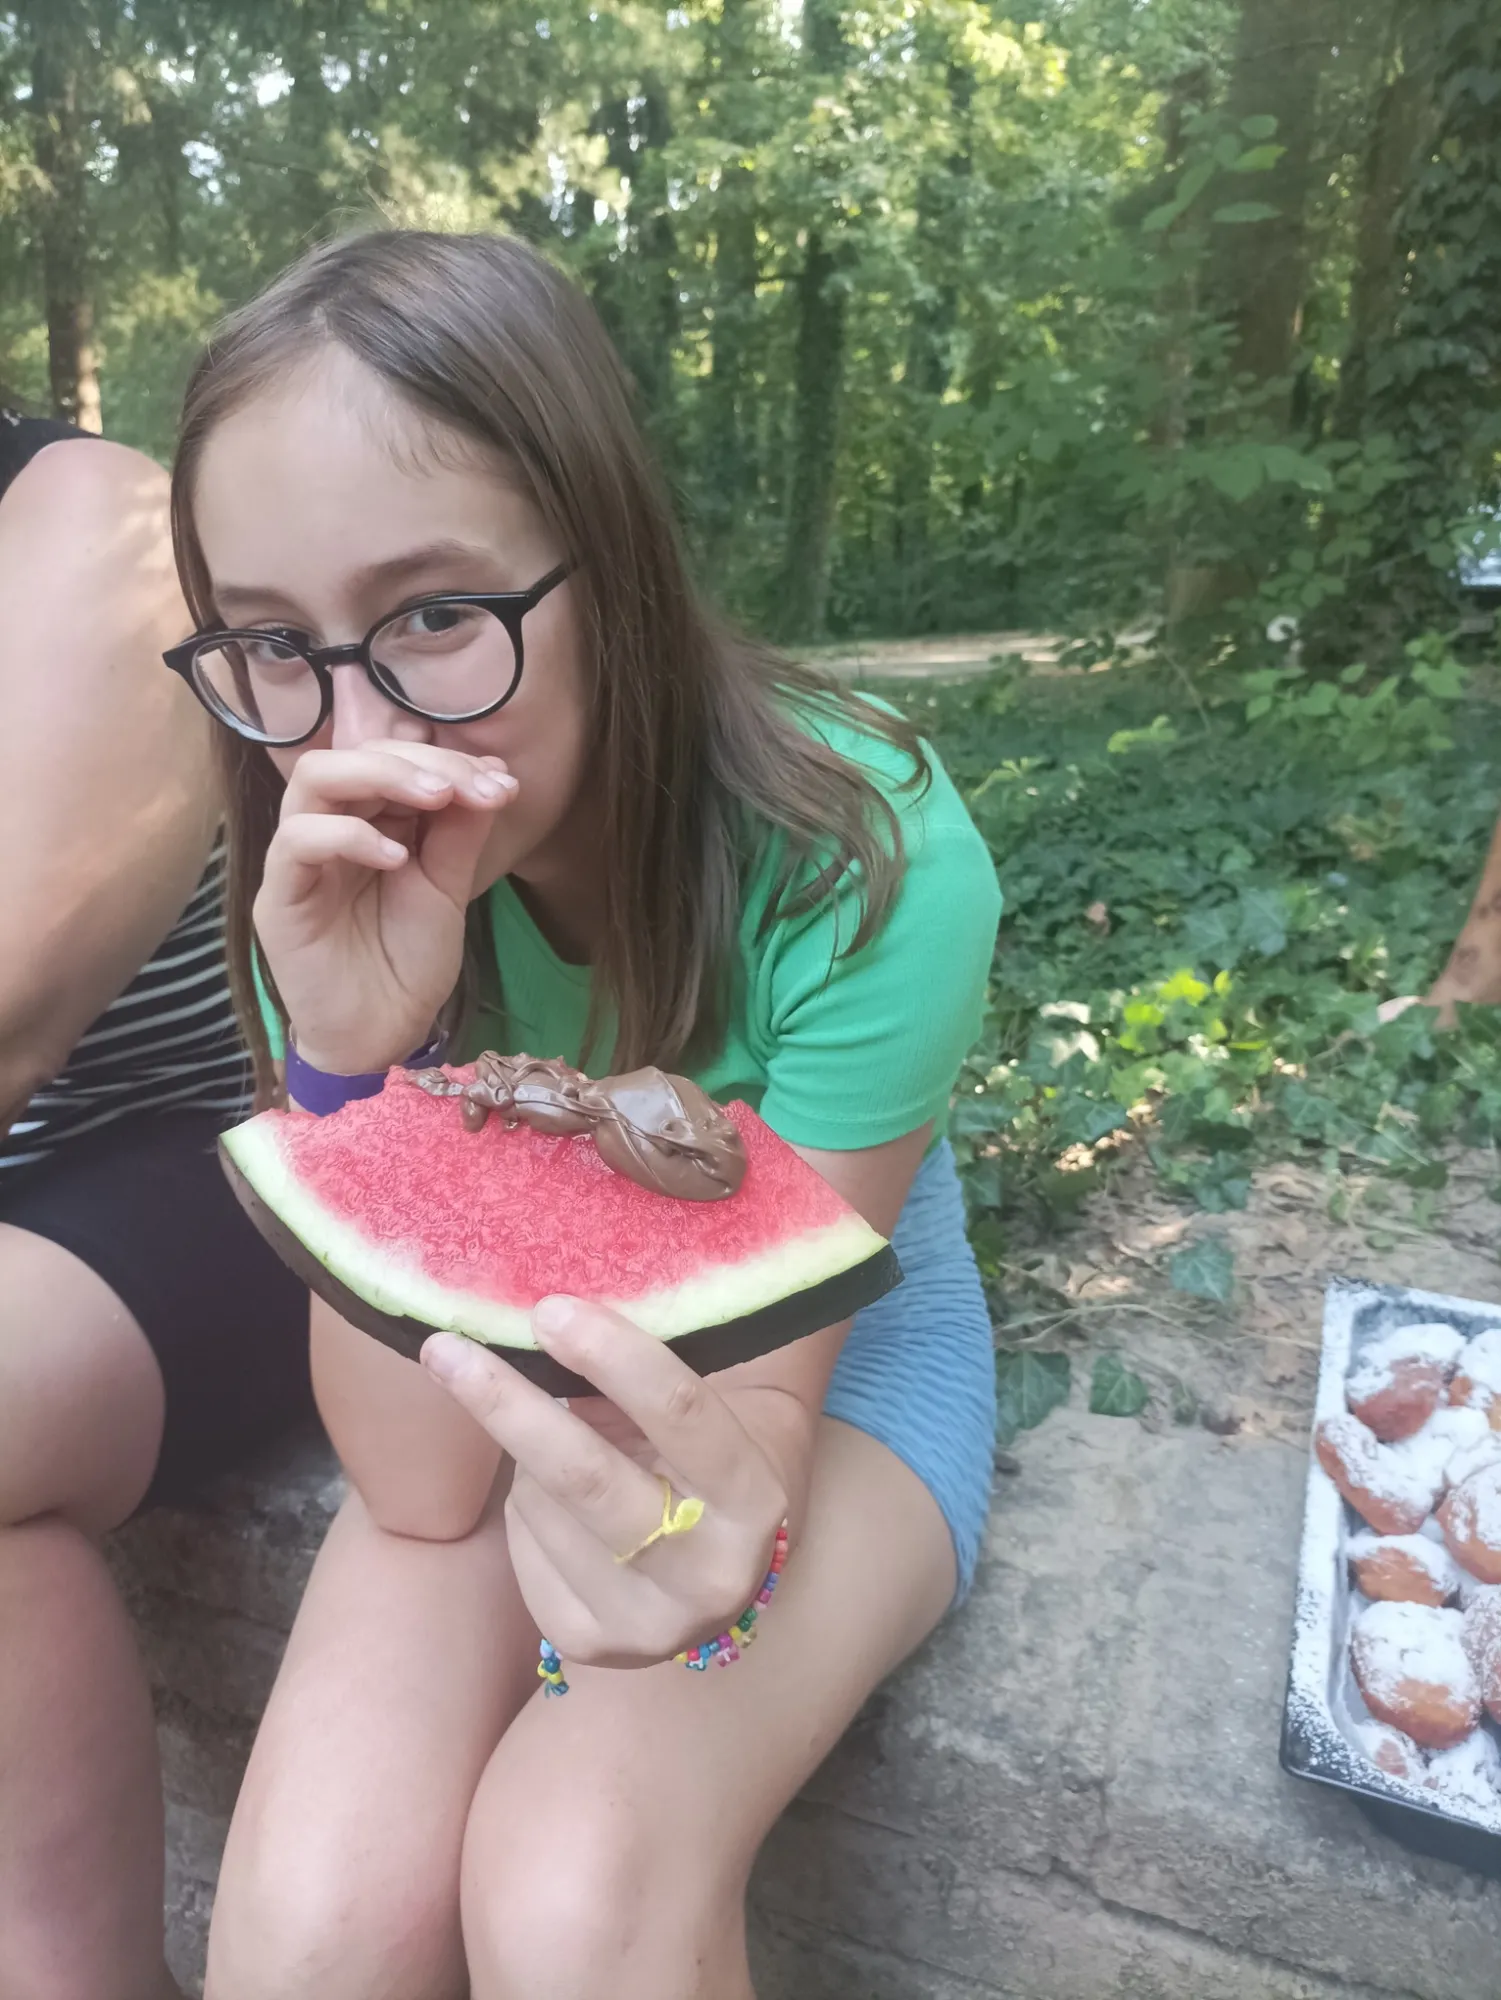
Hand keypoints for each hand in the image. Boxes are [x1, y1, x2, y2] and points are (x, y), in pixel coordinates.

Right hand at [255, 741, 517, 1073]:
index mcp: (368, 817)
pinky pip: (296, 841)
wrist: (383, 1032)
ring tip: (436, 799)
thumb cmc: (409, 959)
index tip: (500, 784)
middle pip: (354, 754)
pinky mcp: (278, 895)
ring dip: (382, 776)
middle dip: (419, 760)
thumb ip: (459, 830)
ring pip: (314, 778)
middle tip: (470, 786)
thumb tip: (491, 770)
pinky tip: (396, 858)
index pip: (392, 757)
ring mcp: (298, 857)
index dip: (446, 759)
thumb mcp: (447, 885)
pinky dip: (348, 836)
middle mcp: (328, 826)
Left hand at [420, 1297, 791, 1667]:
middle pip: (586, 1477)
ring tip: (562, 1441)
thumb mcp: (712, 1412)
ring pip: (542, 1505)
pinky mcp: (589, 1645)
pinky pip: (524, 1544)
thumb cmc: (712, 1463)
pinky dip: (524, 1504)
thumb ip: (642, 1381)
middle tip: (447, 1350)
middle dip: (507, 1405)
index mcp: (754, 1499)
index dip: (611, 1354)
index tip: (548, 1310)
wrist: (727, 1571)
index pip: (679, 1411)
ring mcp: (646, 1624)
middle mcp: (707, 1575)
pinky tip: (555, 1499)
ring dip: (528, 1453)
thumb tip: (542, 1331)